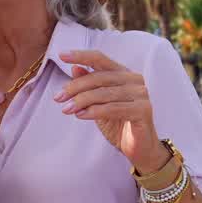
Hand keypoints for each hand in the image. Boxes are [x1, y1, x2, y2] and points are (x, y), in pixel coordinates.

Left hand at [55, 50, 168, 173]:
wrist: (139, 148)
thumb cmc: (118, 123)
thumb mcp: (98, 103)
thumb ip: (89, 86)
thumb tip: (74, 68)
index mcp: (123, 73)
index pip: (100, 58)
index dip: (81, 55)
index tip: (61, 55)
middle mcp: (134, 79)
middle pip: (99, 77)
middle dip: (75, 87)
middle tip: (58, 98)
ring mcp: (141, 94)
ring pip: (104, 93)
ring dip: (82, 101)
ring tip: (66, 109)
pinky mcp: (143, 110)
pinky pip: (113, 108)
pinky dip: (94, 111)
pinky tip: (80, 116)